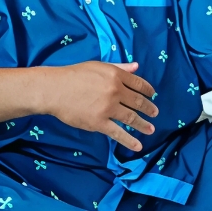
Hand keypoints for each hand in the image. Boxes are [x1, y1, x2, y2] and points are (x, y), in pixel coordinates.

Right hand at [39, 61, 157, 151]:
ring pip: (131, 118)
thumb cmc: (74, 75)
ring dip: (143, 125)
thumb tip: (136, 67)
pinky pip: (117, 133)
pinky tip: (137, 146)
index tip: (153, 95)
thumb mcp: (99, 66)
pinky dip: (129, 140)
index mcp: (116, 75)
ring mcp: (108, 108)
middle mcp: (115, 91)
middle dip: (148, 108)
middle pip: (137, 101)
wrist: (55, 90)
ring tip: (151, 129)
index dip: (147, 90)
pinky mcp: (98, 123)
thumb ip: (119, 67)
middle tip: (155, 113)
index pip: (138, 83)